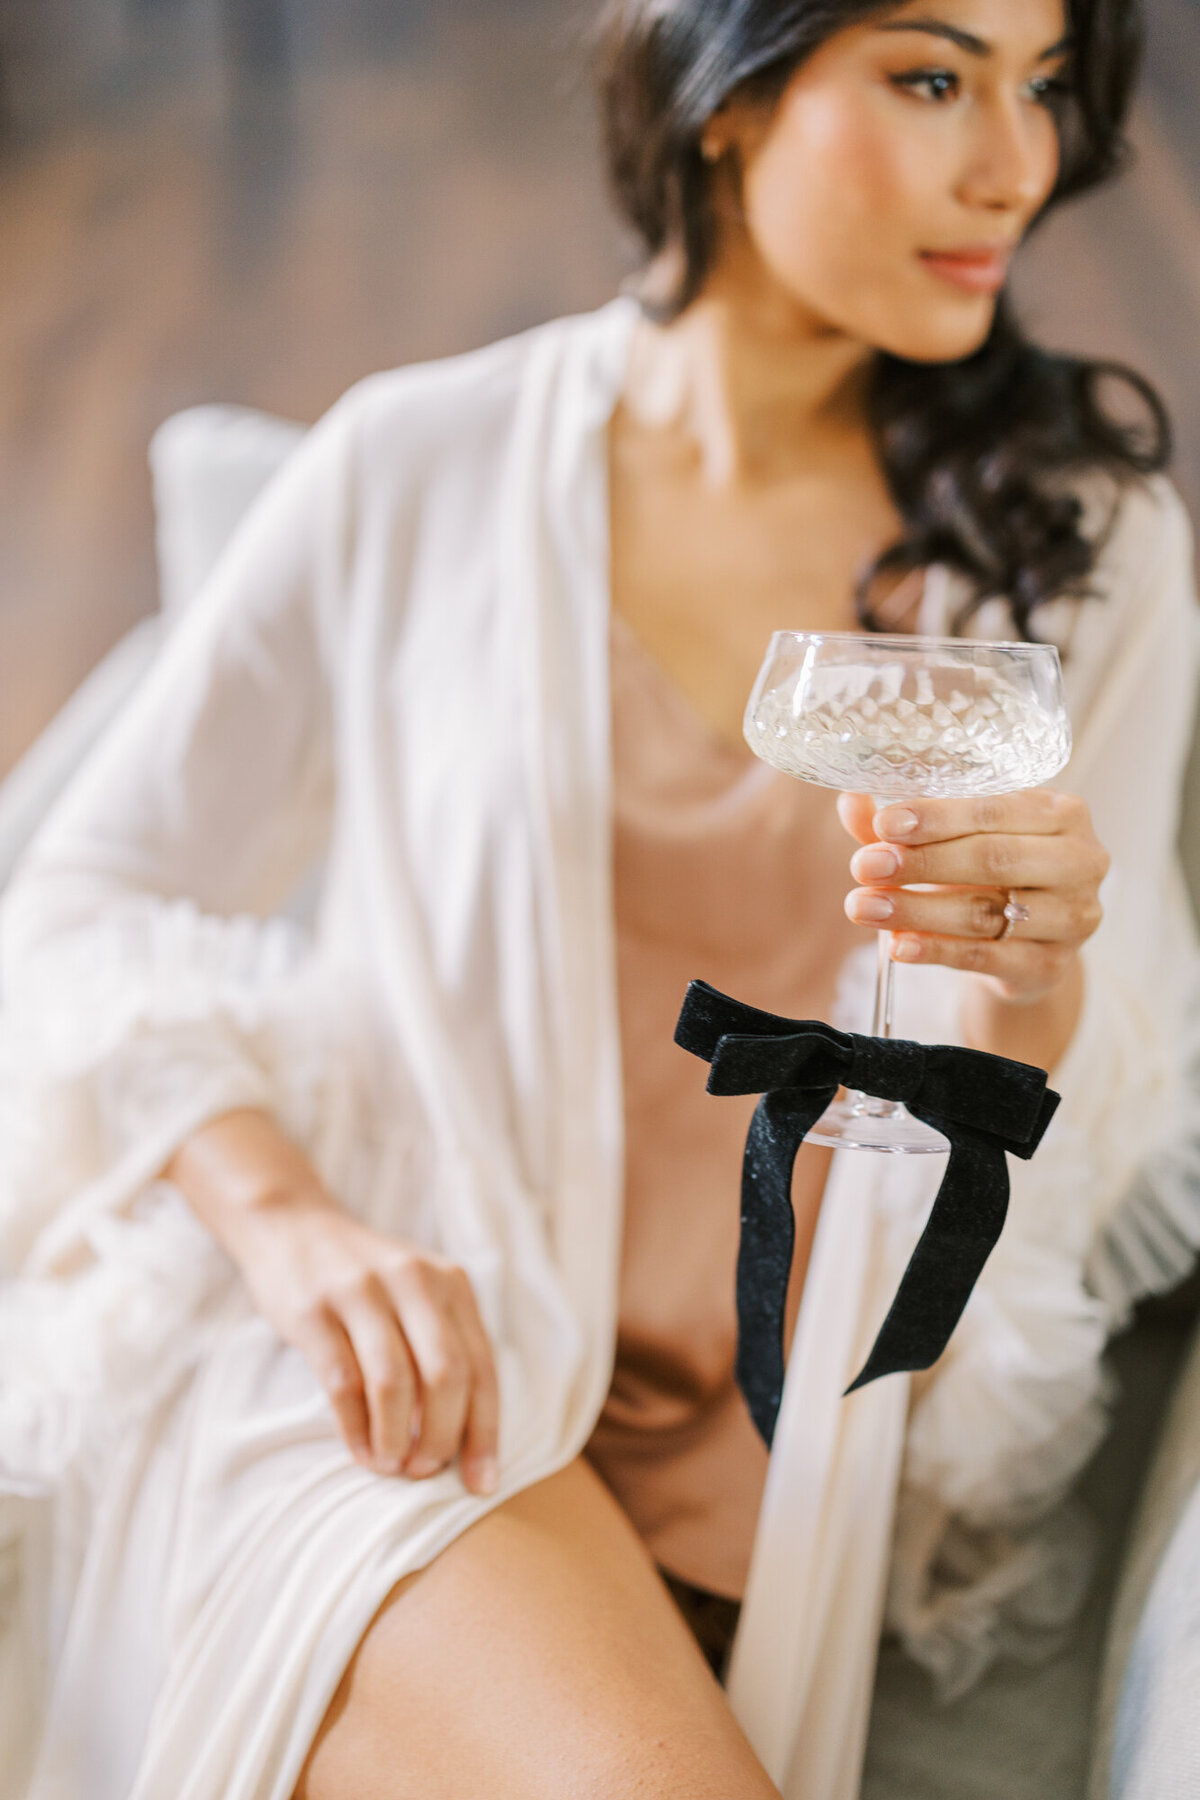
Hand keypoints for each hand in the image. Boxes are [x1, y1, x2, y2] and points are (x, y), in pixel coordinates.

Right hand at [163, 1110, 499, 1494]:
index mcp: (450, 1282)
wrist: (294, 1227)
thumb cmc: (368, 1281)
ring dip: (395, 1438)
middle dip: (440, 1437)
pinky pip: (342, 1382)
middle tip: (425, 1471)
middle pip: (445, 1375)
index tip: (482, 1483)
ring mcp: (360, 1292)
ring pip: (393, 1383)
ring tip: (392, 1467)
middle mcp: (412, 1281)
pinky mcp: (313, 1310)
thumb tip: (464, 1439)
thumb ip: (444, 1348)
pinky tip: (360, 1451)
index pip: (481, 1367)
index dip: (484, 1431)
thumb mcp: (418, 1295)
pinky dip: (355, 1429)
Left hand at [838, 789, 1109, 1004]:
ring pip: (985, 912)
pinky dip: (936, 950)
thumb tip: (850, 801)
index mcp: (1061, 812)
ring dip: (917, 910)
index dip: (936, 818)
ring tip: (864, 907)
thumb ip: (907, 825)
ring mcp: (1072, 918)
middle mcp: (1080, 861)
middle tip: (866, 867)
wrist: (1033, 941)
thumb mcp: (958, 839)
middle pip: (992, 859)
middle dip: (922, 863)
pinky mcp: (1051, 965)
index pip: (994, 810)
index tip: (885, 825)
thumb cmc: (992, 872)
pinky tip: (897, 945)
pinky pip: (984, 956)